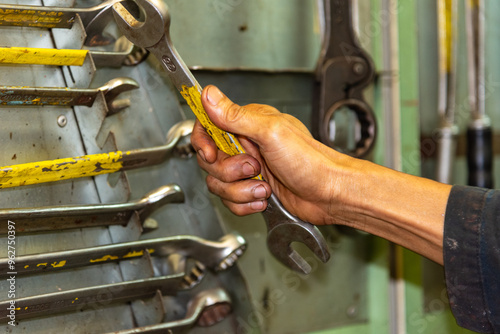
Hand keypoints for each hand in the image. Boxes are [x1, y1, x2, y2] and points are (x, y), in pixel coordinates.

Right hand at [191, 85, 451, 263]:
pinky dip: (245, 204)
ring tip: (263, 186)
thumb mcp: (271, 133)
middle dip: (229, 171)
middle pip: (210, 160)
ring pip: (219, 183)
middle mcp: (247, 145)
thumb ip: (236, 116)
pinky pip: (230, 200)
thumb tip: (209, 95)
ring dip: (240, 190)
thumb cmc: (311, 162)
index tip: (211, 154)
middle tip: (253, 168)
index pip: (208, 126)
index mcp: (249, 124)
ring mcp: (249, 169)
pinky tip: (263, 198)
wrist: (330, 194)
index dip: (203, 142)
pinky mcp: (252, 189)